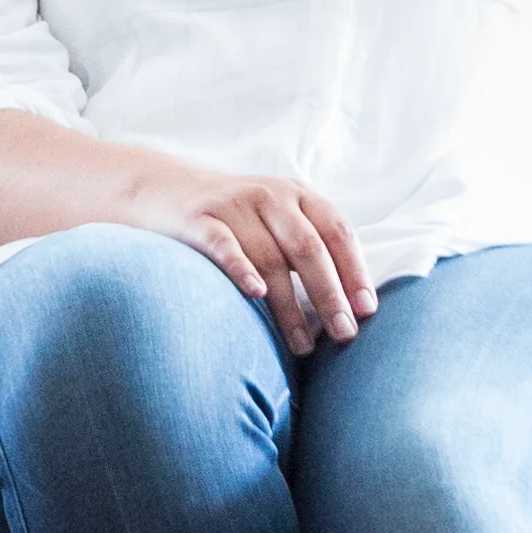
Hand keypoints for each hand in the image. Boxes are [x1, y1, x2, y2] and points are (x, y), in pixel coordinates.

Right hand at [122, 154, 370, 350]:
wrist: (165, 188)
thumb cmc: (235, 218)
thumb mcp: (276, 219)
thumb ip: (309, 248)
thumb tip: (351, 306)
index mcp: (298, 195)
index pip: (337, 232)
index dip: (355, 271)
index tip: (366, 311)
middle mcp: (270, 196)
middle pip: (308, 248)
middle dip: (329, 294)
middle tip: (344, 334)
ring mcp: (233, 205)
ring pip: (269, 258)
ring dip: (288, 306)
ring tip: (301, 344)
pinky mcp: (199, 219)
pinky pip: (224, 246)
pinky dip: (241, 269)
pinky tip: (255, 294)